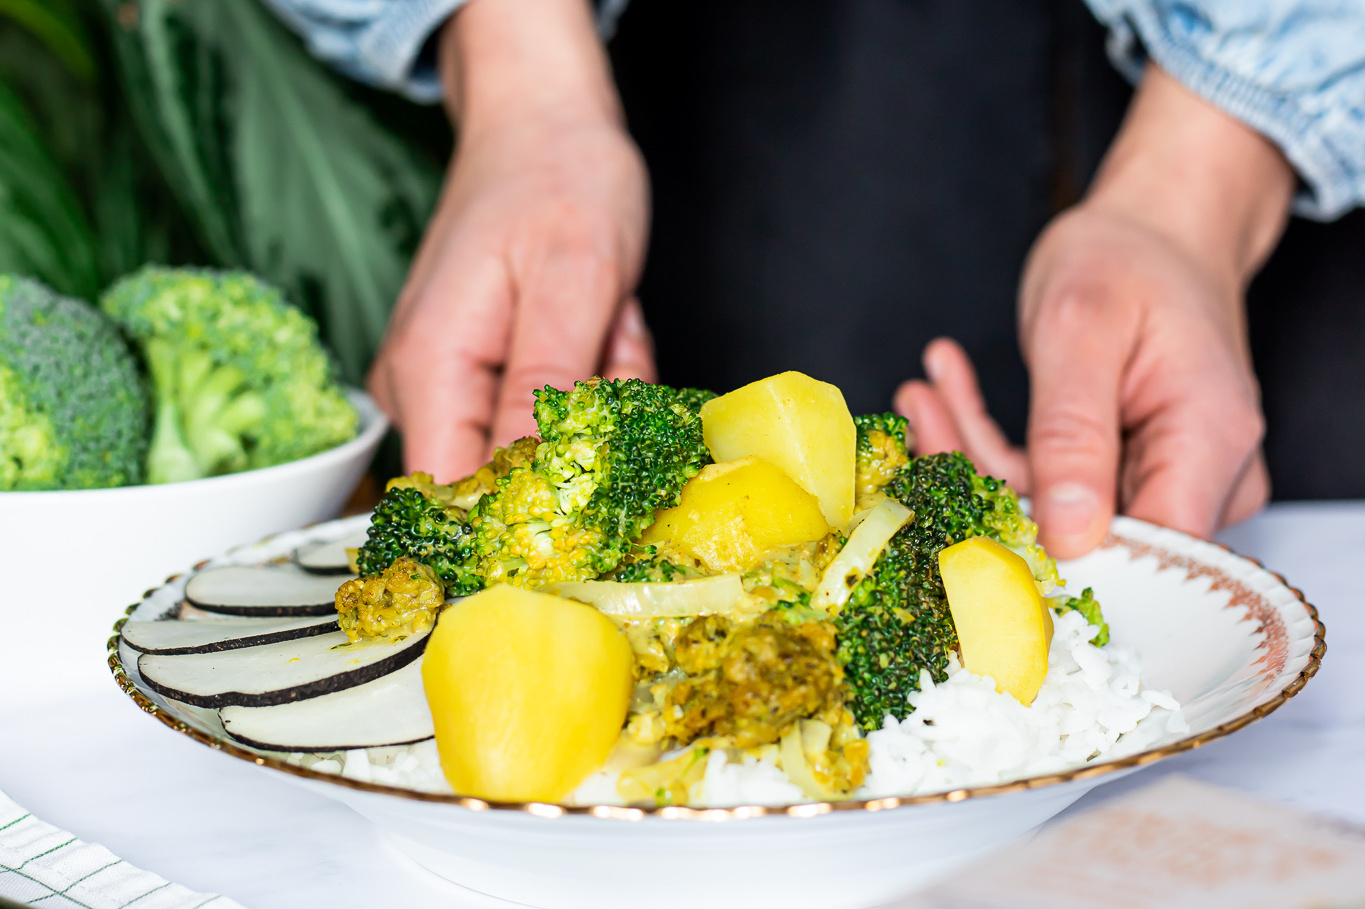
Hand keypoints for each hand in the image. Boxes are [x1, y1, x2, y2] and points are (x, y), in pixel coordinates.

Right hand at [367, 0, 650, 479]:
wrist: (541, 121)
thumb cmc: (557, 177)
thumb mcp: (573, 282)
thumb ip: (546, 391)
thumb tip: (534, 491)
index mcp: (431, 371)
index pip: (456, 503)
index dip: (529, 519)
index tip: (599, 484)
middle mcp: (422, 388)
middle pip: (510, 479)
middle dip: (585, 434)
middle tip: (613, 346)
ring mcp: (448, 384)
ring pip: (540, 448)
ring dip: (597, 397)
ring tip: (607, 321)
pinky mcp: (478, 377)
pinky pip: (547, 415)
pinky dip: (591, 378)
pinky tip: (599, 324)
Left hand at [896, 66, 1292, 557]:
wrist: (1152, 231)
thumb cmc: (1130, 258)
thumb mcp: (1084, 328)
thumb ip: (1073, 433)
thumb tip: (1068, 535)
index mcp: (1210, 441)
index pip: (1145, 552)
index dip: (1057, 555)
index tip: (965, 512)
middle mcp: (1200, 477)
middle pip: (1085, 533)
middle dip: (988, 481)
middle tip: (919, 416)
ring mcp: (1160, 480)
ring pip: (1048, 511)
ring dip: (974, 454)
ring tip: (923, 392)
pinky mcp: (1120, 476)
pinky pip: (1042, 485)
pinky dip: (987, 443)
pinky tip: (945, 391)